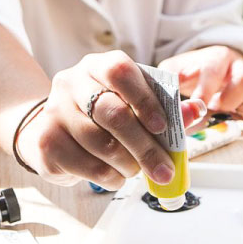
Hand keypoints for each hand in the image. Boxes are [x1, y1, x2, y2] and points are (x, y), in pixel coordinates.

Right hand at [15, 51, 205, 189]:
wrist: (50, 131)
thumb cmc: (100, 117)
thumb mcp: (132, 105)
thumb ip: (166, 109)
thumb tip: (196, 111)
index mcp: (97, 66)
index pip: (120, 71)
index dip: (144, 99)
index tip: (163, 127)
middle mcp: (71, 83)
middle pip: (112, 113)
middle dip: (145, 147)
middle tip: (164, 169)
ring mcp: (54, 111)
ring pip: (101, 144)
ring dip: (128, 165)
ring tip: (135, 170)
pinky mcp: (46, 142)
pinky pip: (87, 167)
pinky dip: (109, 177)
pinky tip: (114, 175)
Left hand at [158, 45, 242, 120]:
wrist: (207, 69)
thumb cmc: (190, 72)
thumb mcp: (173, 72)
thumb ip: (169, 82)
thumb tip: (172, 101)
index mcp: (215, 57)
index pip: (213, 70)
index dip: (206, 90)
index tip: (198, 106)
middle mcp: (237, 63)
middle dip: (228, 101)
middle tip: (214, 108)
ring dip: (241, 106)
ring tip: (225, 110)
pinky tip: (238, 113)